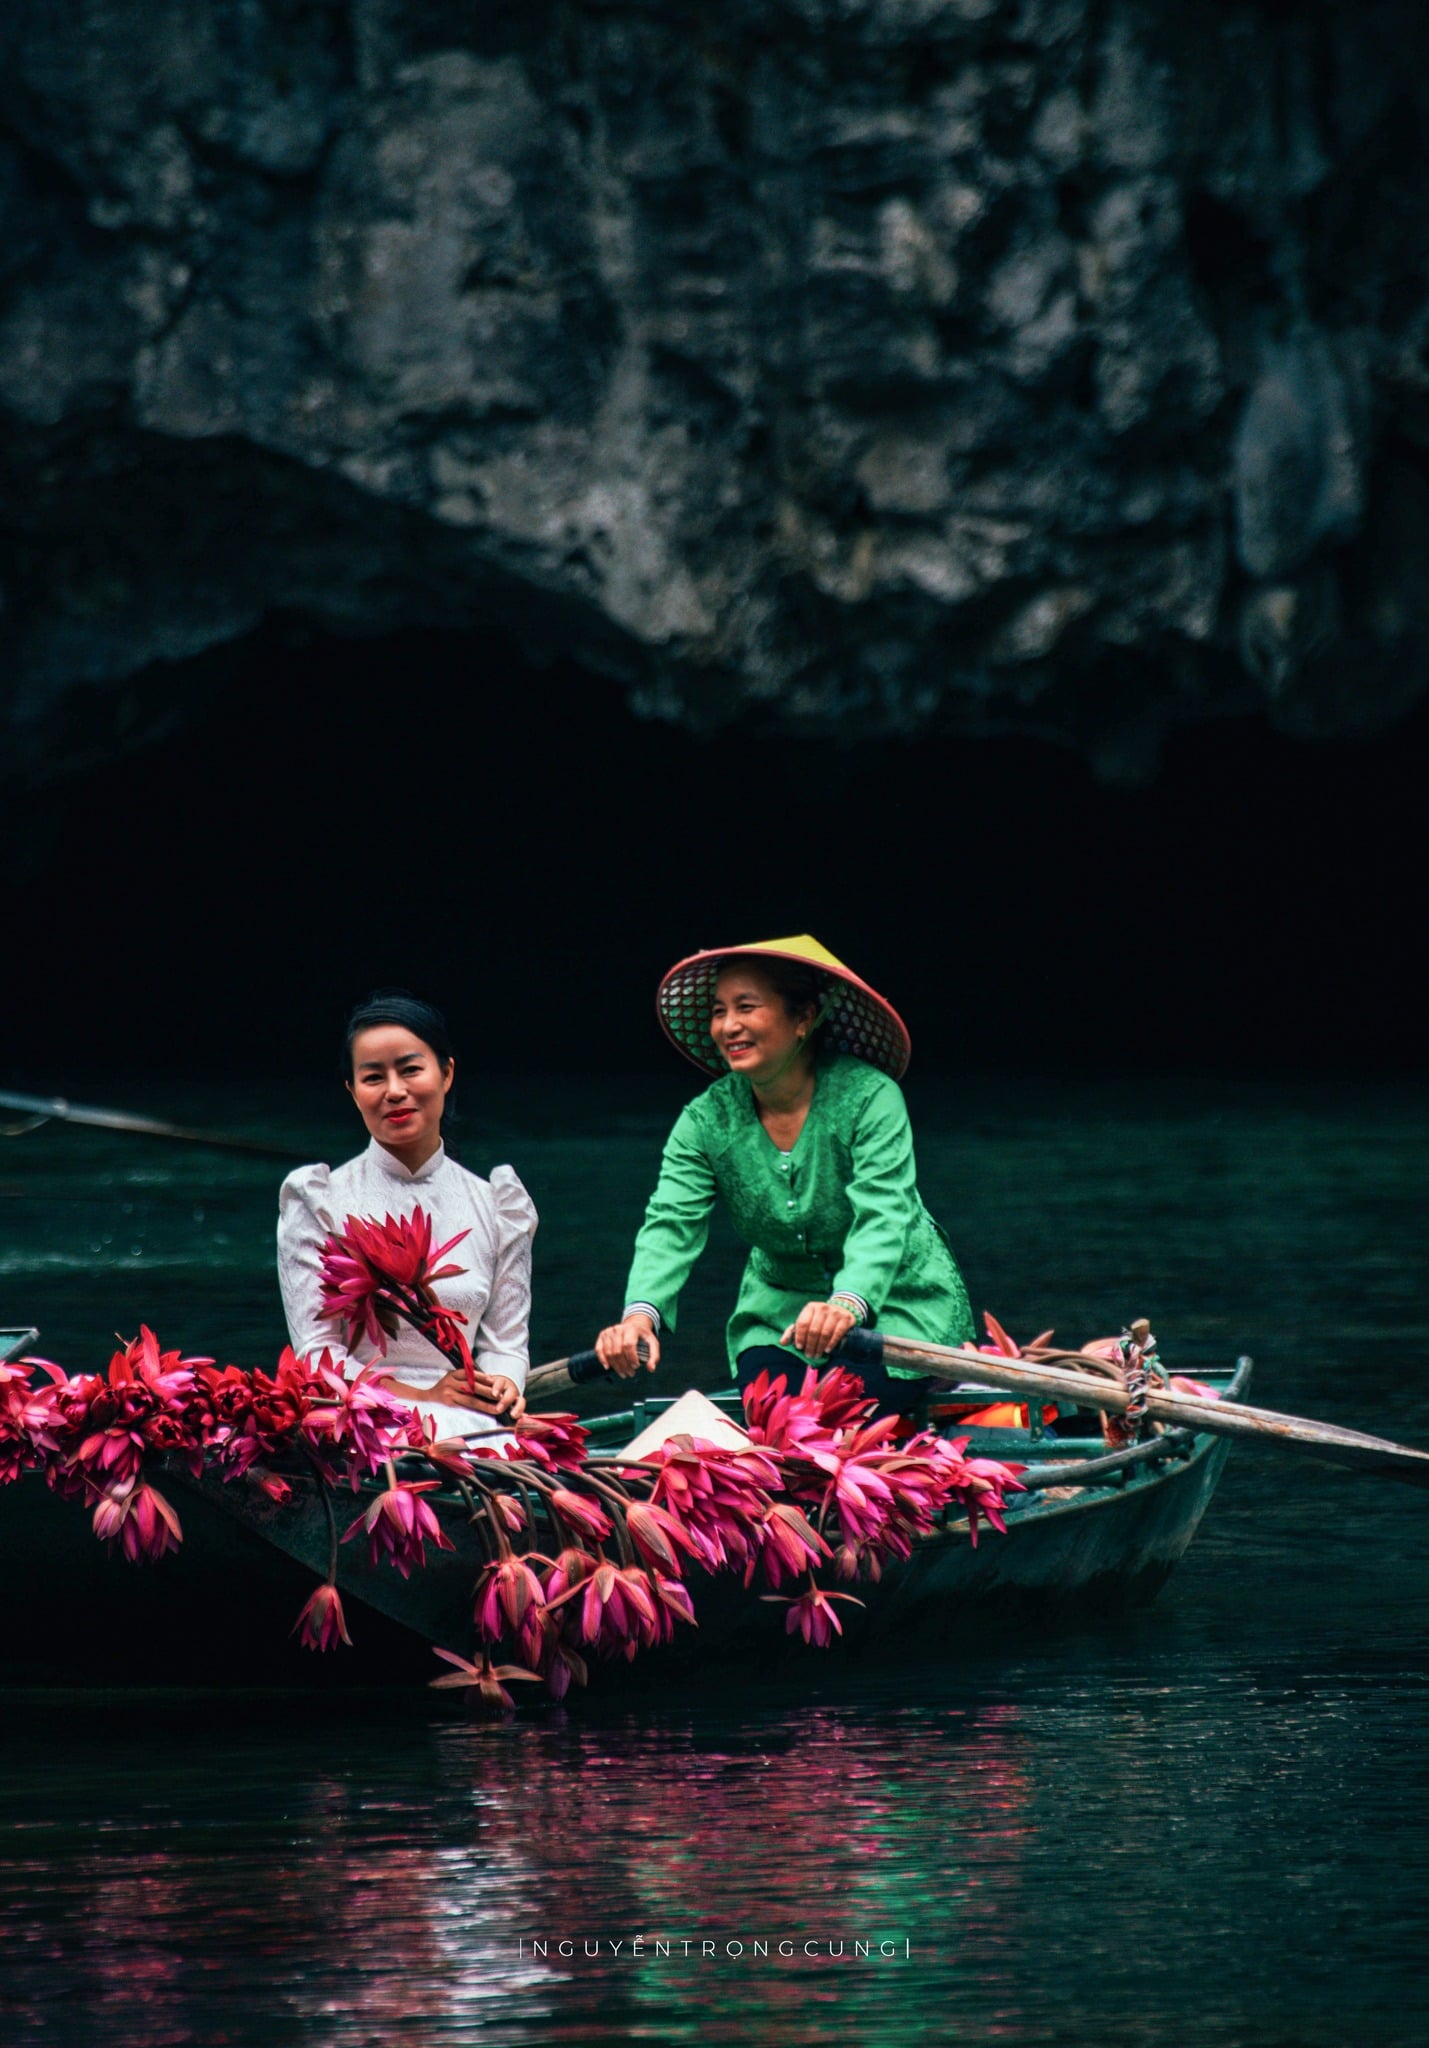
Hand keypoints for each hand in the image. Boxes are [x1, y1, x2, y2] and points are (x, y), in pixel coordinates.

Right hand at [378, 1367, 524, 1422]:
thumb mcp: (452, 1377)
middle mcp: (451, 1382)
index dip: (486, 1378)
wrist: (423, 1398)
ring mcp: (449, 1394)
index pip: (473, 1374)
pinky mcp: (448, 1404)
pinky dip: (477, 1410)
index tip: (498, 1381)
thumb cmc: (442, 1388)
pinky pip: (465, 1407)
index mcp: (453, 1373)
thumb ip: (467, 1377)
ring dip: (486, 1404)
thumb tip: (488, 1379)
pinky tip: (485, 1412)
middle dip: (489, 1391)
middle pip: (474, 1386)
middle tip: (503, 1395)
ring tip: (498, 1407)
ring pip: (471, 1399)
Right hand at [594, 1313, 660, 1379]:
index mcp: (631, 1329)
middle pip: (618, 1351)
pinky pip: (599, 1349)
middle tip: (630, 1374)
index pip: (628, 1345)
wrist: (634, 1325)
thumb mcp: (653, 1343)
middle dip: (624, 1365)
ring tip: (623, 1373)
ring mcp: (609, 1331)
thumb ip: (654, 1356)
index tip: (637, 1366)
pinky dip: (602, 1359)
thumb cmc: (643, 1337)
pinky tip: (608, 1367)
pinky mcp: (602, 1335)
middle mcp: (618, 1328)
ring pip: (609, 1352)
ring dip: (616, 1366)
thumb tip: (651, 1369)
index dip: (632, 1358)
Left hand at [780, 1300, 855, 1359]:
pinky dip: (831, 1343)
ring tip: (817, 1355)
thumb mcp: (806, 1321)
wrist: (841, 1308)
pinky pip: (837, 1333)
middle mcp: (822, 1308)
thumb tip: (782, 1342)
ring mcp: (835, 1313)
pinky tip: (827, 1350)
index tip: (799, 1347)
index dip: (800, 1336)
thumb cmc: (819, 1318)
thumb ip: (793, 1331)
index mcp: (810, 1307)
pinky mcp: (845, 1319)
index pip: (803, 1323)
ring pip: (825, 1333)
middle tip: (809, 1355)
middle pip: (814, 1330)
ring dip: (820, 1346)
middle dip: (810, 1345)